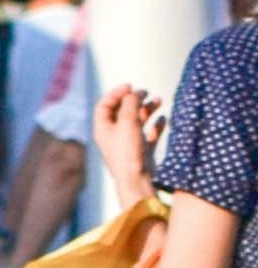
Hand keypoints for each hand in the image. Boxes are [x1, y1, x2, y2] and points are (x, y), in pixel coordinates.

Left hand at [96, 82, 164, 209]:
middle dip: (134, 100)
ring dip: (147, 110)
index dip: (116, 93)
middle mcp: (113, 136)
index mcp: (103, 129)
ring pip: (137, 122)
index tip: (130, 86)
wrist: (137, 181)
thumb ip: (129, 105)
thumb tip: (132, 93)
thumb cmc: (128, 152)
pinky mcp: (141, 152)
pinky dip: (155, 125)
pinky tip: (164, 119)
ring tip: (159, 101)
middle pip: (121, 112)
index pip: (104, 105)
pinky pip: (148, 134)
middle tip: (146, 92)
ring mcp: (128, 144)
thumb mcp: (127, 123)